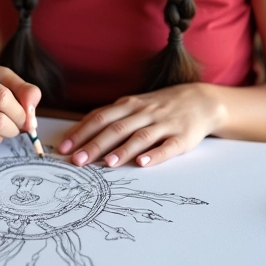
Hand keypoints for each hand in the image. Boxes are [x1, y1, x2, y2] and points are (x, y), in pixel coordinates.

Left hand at [57, 83, 225, 167]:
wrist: (200, 101)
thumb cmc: (159, 106)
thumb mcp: (133, 106)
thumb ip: (111, 118)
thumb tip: (80, 133)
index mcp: (129, 105)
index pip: (100, 118)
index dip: (81, 132)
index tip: (64, 148)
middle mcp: (144, 113)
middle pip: (116, 128)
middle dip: (95, 144)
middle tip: (77, 160)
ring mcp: (164, 124)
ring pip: (140, 137)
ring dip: (123, 150)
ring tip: (107, 164)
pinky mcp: (182, 138)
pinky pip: (167, 147)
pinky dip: (154, 156)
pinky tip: (143, 164)